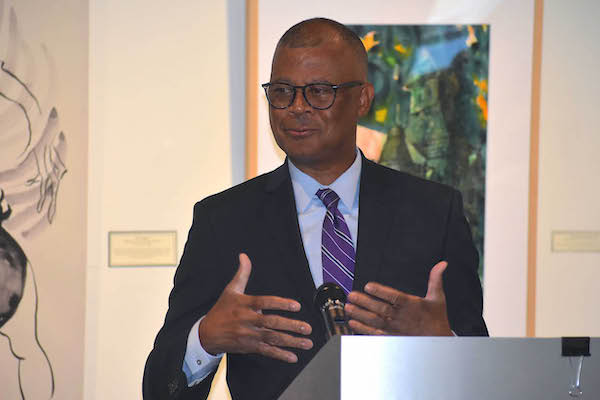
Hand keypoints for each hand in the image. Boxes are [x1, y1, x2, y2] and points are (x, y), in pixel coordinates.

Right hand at [198, 253, 312, 362]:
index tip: (297, 306)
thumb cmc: (221, 310)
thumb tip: (244, 256)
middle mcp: (247, 320)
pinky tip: (293, 357)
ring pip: (272, 338)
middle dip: (291, 326)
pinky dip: (280, 355)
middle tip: (307, 327)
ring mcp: (249, 335)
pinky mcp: (249, 346)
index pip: (265, 302)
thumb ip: (242, 273)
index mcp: (245, 304)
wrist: (206, 333)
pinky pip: (266, 351)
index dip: (281, 304)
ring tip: (307, 342)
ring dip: (291, 342)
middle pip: (271, 323)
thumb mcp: (230, 290)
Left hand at [345, 261, 451, 335]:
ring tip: (348, 308)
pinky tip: (353, 323)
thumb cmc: (436, 319)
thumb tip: (442, 264)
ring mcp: (395, 328)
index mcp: (411, 305)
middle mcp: (401, 317)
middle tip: (351, 296)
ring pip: (375, 321)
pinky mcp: (391, 337)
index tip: (368, 285)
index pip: (394, 297)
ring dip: (360, 314)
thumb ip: (435, 279)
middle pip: (380, 309)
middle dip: (365, 302)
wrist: (438, 341)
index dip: (380, 291)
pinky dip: (364, 329)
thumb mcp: (438, 298)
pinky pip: (375, 333)